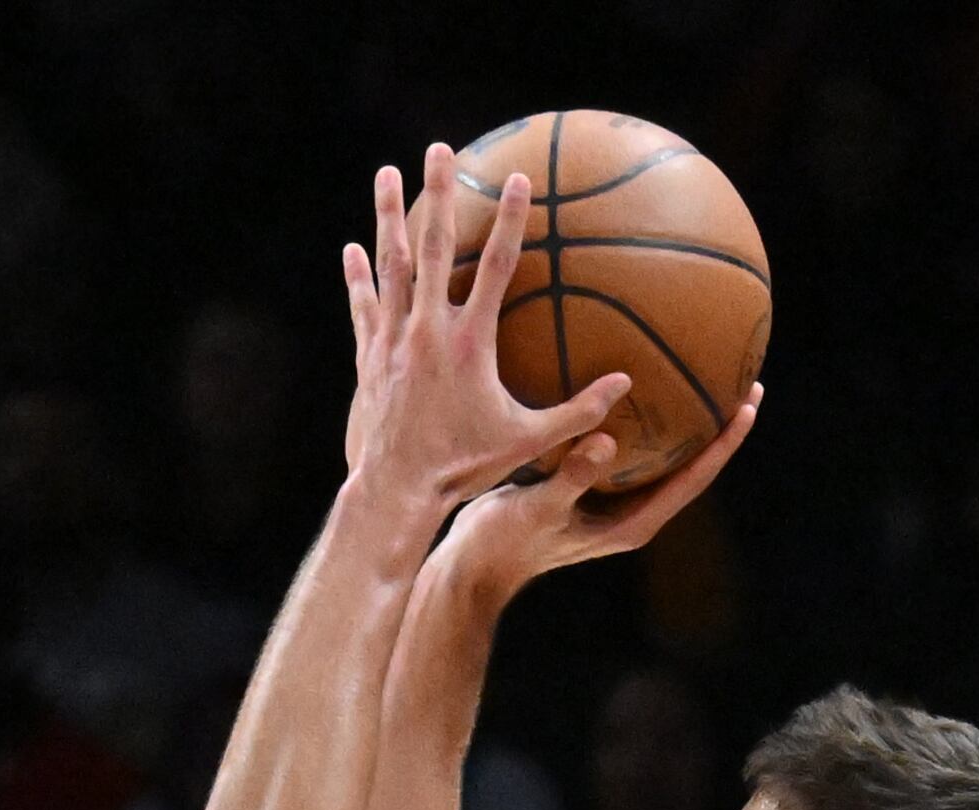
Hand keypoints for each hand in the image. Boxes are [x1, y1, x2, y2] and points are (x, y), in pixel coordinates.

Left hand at [336, 148, 628, 528]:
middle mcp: (427, 332)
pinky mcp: (369, 359)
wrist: (396, 493)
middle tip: (439, 147)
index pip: (496, 267)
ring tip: (385, 173)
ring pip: (392, 266)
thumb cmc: (464, 469)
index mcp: (469, 343)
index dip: (510, 221)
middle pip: (435, 247)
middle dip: (438, 193)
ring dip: (388, 217)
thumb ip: (576, 412)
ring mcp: (393, 342)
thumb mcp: (526, 442)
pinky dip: (359, 278)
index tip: (520, 177)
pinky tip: (353, 249)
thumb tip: (625, 386)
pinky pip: (364, 307)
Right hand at [437, 383, 761, 599]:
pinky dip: (637, 415)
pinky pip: (626, 446)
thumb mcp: (537, 508)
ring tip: (703, 371)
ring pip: (661, 455)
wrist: (471, 567)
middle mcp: (629, 514)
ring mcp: (610, 502)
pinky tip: (629, 378)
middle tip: (744, 377)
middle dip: (718, 425)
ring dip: (684, 418)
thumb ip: (572, 477)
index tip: (749, 403)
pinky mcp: (589, 488)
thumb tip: (606, 440)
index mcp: (631, 524)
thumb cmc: (502, 545)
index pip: (692, 480)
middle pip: (689, 465)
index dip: (724, 443)